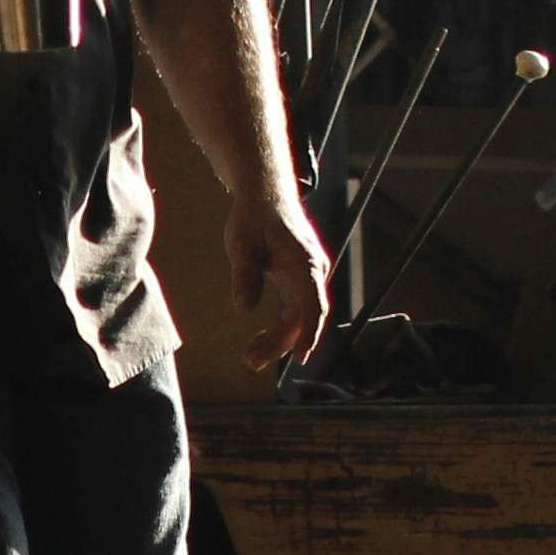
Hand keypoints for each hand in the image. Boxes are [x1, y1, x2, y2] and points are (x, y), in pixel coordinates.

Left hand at [232, 205, 329, 372]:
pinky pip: (298, 309)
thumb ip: (244, 274)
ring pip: (302, 316)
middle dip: (282, 343)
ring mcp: (311, 275)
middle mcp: (314, 271)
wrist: (266, 193)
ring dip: (280, 338)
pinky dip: (283, 326)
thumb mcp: (241, 244)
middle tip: (250, 361)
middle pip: (306, 317)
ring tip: (251, 355)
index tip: (300, 357)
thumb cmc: (253, 217)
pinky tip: (262, 339)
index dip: (308, 333)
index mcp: (304, 264)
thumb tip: (243, 307)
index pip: (313, 306)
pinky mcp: (303, 278)